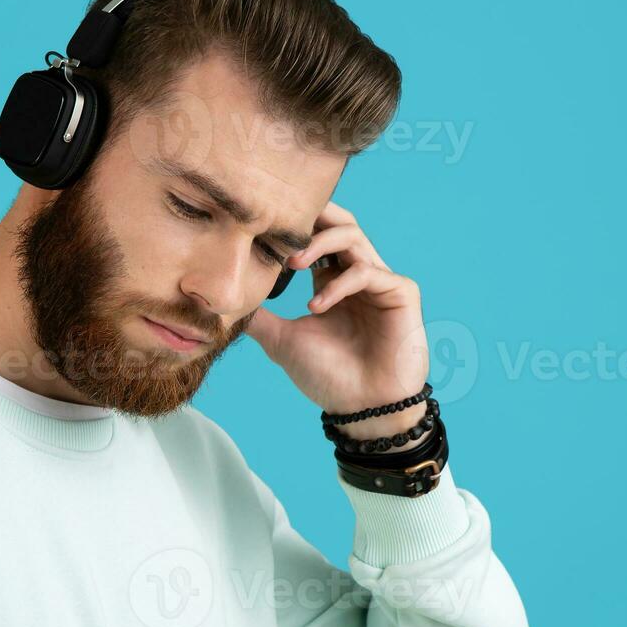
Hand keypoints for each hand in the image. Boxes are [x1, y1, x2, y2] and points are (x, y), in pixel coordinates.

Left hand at [243, 200, 430, 439]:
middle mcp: (359, 275)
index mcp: (334, 281)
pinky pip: (368, 272)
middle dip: (312, 216)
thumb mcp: (282, 341)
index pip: (318, 235)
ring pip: (353, 237)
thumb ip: (260, 317)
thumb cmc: (329, 377)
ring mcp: (382, 282)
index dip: (294, 227)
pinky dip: (339, 285)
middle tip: (281, 225)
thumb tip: (224, 303)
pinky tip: (316, 307)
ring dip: (320, 243)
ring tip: (292, 264)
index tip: (262, 232)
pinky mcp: (402, 293)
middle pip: (341, 222)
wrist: (362, 410)